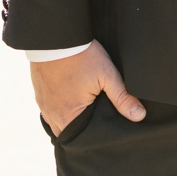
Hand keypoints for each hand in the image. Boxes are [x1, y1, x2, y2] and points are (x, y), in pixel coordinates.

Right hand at [30, 40, 145, 135]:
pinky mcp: (38, 90)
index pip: (79, 140)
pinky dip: (58, 107)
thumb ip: (122, 97)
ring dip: (67, 119)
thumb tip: (138, 116)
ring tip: (81, 111)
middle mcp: (51, 113)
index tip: (100, 133)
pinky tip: (68, 99)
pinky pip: (48, 108)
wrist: (56, 35)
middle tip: (93, 122)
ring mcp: (42, 102)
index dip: (90, 139)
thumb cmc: (81, 55)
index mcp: (67, 115)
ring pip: (55, 121)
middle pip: (66, 132)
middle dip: (79, 130)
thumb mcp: (107, 75)